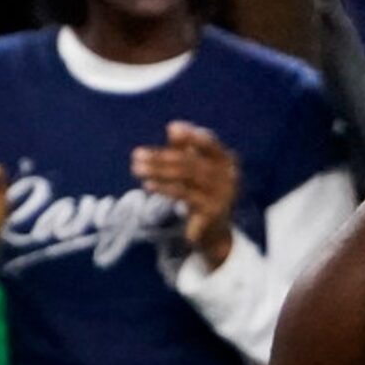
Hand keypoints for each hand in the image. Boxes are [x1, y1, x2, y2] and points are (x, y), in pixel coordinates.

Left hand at [132, 122, 239, 270]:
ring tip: (137, 168)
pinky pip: (182, 195)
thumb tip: (172, 129)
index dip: (191, 135)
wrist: (216, 236)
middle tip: (137, 154)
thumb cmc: (204, 196)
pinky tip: (148, 184)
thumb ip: (186, 151)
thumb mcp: (197, 173)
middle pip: (190, 162)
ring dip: (158, 171)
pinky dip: (164, 187)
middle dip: (161, 156)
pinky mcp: (209, 212)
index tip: (171, 128)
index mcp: (227, 161)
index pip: (210, 143)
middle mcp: (228, 176)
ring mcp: (220, 194)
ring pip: (185, 177)